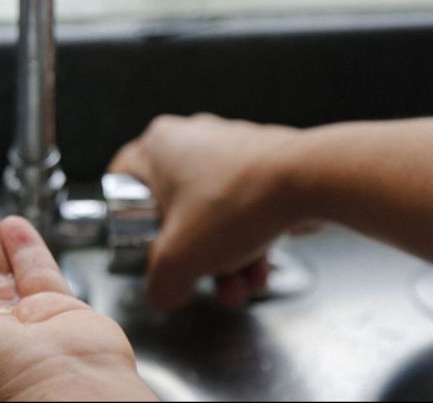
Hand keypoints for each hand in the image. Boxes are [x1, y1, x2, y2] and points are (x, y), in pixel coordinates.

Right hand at [109, 114, 299, 310]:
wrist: (310, 182)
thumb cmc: (236, 202)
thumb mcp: (178, 260)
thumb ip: (159, 285)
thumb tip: (164, 293)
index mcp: (158, 146)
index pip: (122, 184)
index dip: (128, 222)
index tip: (142, 244)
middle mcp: (192, 139)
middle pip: (173, 212)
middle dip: (193, 258)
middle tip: (200, 279)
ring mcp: (229, 148)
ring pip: (212, 215)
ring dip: (224, 259)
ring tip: (239, 287)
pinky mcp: (261, 163)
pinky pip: (242, 209)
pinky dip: (248, 242)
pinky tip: (259, 271)